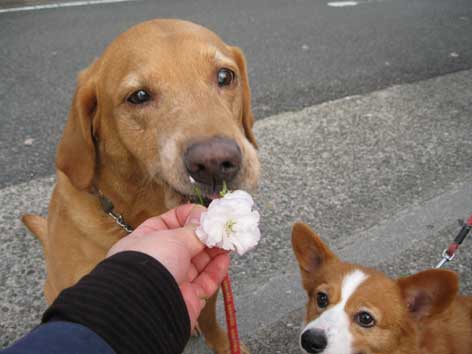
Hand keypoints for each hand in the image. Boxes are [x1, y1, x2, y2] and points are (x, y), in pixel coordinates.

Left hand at [107, 204, 229, 328]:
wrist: (146, 307)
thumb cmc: (151, 264)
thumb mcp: (172, 237)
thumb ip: (194, 230)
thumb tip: (207, 224)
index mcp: (147, 240)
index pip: (170, 221)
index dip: (190, 216)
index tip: (207, 215)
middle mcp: (159, 259)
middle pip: (188, 242)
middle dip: (207, 234)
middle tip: (223, 228)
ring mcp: (173, 279)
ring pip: (199, 262)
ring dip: (215, 250)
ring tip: (228, 241)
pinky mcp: (187, 297)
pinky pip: (206, 281)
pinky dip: (217, 270)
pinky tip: (225, 259)